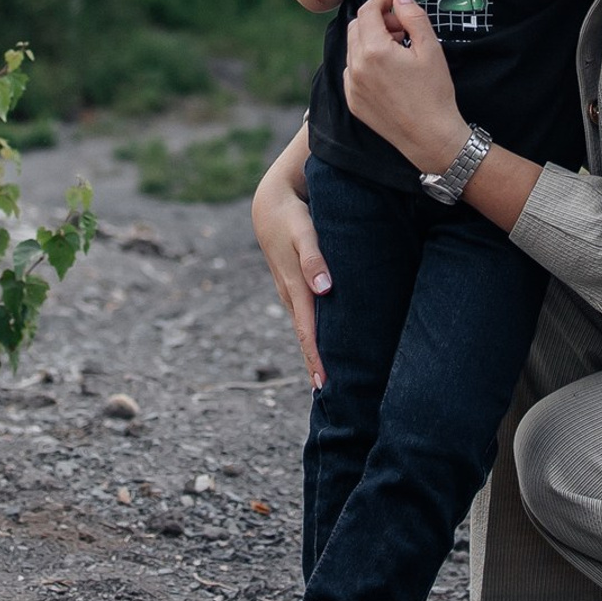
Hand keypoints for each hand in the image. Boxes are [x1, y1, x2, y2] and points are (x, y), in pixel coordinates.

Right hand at [251, 140, 331, 388]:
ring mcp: (290, 291)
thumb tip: (324, 289)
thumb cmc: (293, 216)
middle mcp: (291, 295)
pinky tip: (322, 343)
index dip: (316, 358)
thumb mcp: (304, 231)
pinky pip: (304, 316)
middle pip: (304, 337)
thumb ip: (314, 258)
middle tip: (330, 398)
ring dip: (313, 352)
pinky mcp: (293, 285)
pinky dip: (311, 334)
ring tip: (326, 380)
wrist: (271, 202)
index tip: (324, 385)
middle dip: (315, 365)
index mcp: (296, 287)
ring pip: (304, 328)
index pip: (307, 331)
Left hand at [343, 0, 471, 175]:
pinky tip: (387, 71)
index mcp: (373, 50)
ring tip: (397, 50)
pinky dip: (365, 62)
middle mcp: (356, 66)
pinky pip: (352, 71)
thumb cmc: (434, 92)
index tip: (395, 4)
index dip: (381, 1)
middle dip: (376, 20)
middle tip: (400, 29)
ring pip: (352, 48)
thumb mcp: (430, 49)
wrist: (431, 137)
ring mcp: (352, 86)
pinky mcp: (353, 101)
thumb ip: (412, 16)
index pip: (366, 11)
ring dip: (370, 40)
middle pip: (356, 27)